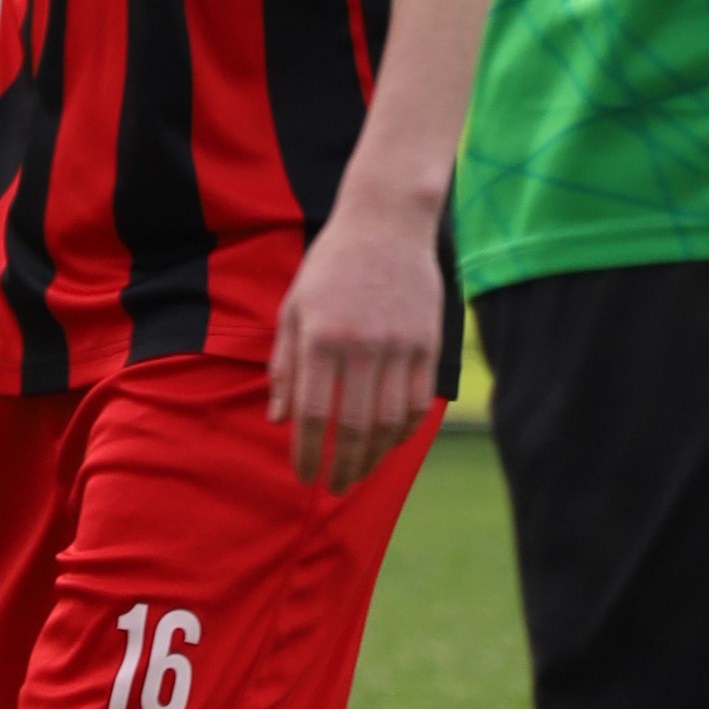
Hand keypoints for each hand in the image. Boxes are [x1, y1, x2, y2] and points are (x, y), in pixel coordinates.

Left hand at [268, 194, 445, 497]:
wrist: (385, 222)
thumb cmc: (330, 266)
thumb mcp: (293, 308)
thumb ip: (285, 366)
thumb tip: (279, 420)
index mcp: (321, 337)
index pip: (314, 414)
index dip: (309, 453)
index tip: (304, 476)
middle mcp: (362, 344)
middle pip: (356, 427)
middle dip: (344, 466)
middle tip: (335, 486)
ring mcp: (400, 344)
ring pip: (391, 421)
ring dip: (375, 456)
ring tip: (361, 472)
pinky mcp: (429, 342)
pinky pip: (419, 401)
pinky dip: (405, 430)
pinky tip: (390, 443)